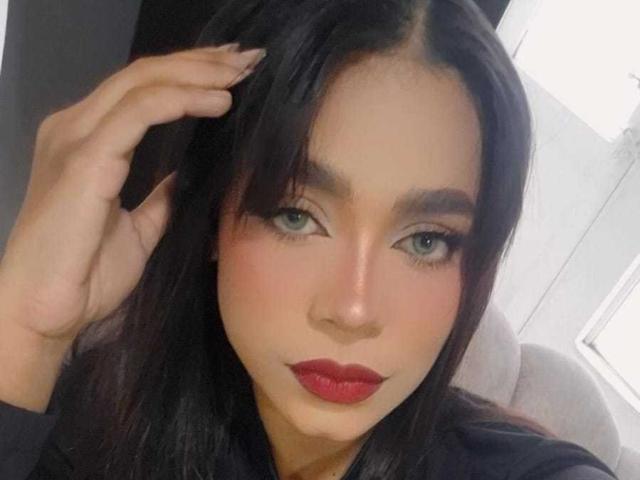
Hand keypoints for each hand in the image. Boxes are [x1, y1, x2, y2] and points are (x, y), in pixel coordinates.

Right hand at [0, 43, 265, 344]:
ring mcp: (76, 138)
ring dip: (198, 73)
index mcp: (88, 143)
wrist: (45, 312)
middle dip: (201, 62)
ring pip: (143, 82)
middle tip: (247, 58)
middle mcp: (77, 128)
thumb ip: (159, 198)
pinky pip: (139, 112)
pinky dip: (182, 99)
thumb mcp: (139, 230)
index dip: (190, 75)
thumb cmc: (85, 276)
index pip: (142, 91)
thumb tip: (184, 177)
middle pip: (145, 74)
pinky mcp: (84, 157)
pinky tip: (218, 101)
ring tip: (241, 73)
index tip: (235, 75)